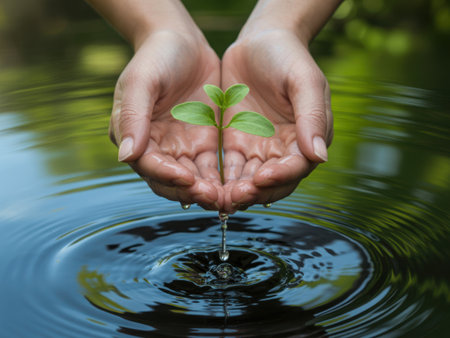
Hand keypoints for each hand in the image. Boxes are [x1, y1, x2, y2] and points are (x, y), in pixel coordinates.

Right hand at [110, 30, 222, 209]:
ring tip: (226, 198)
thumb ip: (132, 116)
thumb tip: (126, 157)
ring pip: (191, 180)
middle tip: (211, 197)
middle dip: (189, 191)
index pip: (148, 165)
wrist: (182, 41)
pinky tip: (236, 186)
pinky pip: (210, 169)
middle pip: (169, 180)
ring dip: (206, 191)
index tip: (186, 179)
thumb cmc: (156, 57)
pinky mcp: (202, 144)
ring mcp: (180, 148)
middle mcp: (156, 148)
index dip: (166, 175)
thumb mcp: (141, 80)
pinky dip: (220, 181)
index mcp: (134, 136)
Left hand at [221, 29, 332, 212]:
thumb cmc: (288, 57)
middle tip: (236, 197)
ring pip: (251, 180)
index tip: (262, 178)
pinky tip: (208, 186)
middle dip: (256, 191)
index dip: (282, 176)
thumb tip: (319, 156)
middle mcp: (285, 149)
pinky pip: (232, 169)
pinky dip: (223, 180)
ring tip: (220, 198)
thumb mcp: (304, 80)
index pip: (297, 167)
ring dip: (237, 192)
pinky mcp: (238, 143)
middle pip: (273, 182)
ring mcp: (260, 148)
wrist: (260, 40)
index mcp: (307, 137)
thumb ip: (312, 116)